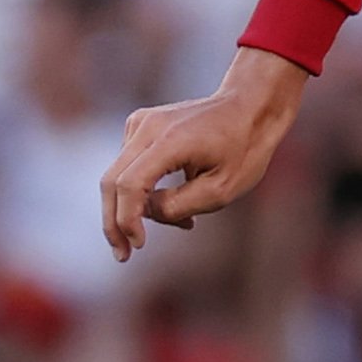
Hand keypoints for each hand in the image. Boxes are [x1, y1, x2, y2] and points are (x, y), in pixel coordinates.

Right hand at [99, 47, 309, 260]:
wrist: (249, 106)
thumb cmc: (244, 148)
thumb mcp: (222, 189)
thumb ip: (178, 205)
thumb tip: (144, 213)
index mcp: (169, 140)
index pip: (130, 185)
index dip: (127, 220)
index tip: (138, 245)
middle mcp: (146, 127)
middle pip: (112, 182)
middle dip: (114, 222)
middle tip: (123, 255)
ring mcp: (140, 123)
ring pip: (118, 176)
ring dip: (136, 208)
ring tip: (183, 222)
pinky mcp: (139, 126)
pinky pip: (130, 166)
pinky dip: (142, 190)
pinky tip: (174, 202)